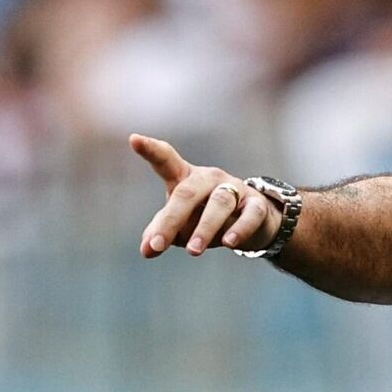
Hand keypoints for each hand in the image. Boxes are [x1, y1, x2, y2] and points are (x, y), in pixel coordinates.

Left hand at [130, 133, 278, 256]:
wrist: (252, 221)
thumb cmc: (206, 217)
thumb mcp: (181, 223)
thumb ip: (161, 232)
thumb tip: (146, 250)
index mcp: (186, 177)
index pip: (166, 160)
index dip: (151, 150)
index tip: (134, 140)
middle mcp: (209, 178)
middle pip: (187, 192)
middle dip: (171, 219)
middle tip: (158, 245)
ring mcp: (235, 188)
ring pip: (218, 203)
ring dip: (204, 228)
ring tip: (193, 251)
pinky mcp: (257, 204)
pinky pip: (250, 214)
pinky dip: (239, 228)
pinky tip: (228, 243)